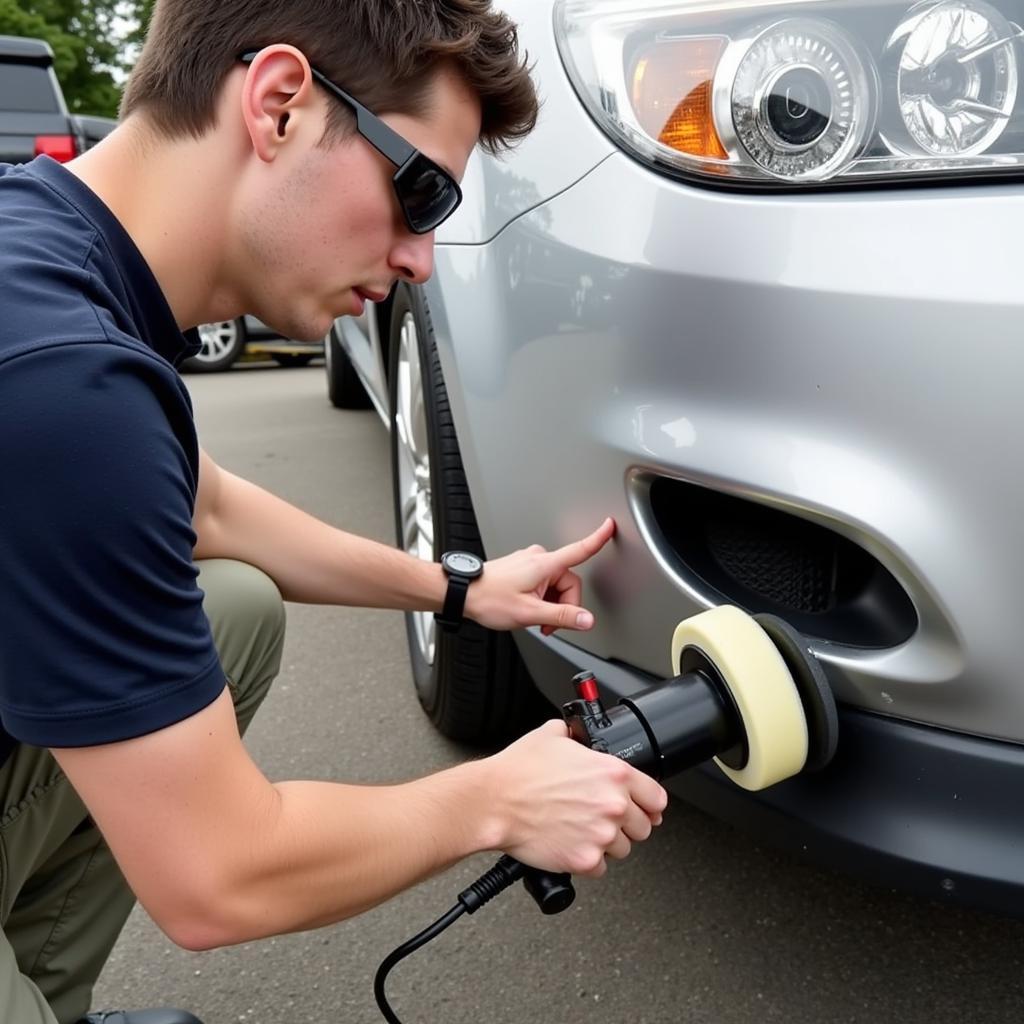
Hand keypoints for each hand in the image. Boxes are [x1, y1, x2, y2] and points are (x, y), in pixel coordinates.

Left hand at [465, 517, 614, 634]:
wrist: (463, 593)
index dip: (597, 538)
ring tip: (533, 618)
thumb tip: (586, 620)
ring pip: (556, 585)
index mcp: (543, 565)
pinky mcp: (522, 568)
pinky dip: (541, 599)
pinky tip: (527, 608)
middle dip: (563, 605)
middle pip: (568, 582)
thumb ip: (561, 616)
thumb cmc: (489, 599)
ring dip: (551, 604)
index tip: (610, 526)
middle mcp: (538, 558)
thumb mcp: (529, 613)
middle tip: (546, 624)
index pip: (578, 550)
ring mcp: (529, 562)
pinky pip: (543, 583)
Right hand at [479, 720, 667, 877]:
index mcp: (614, 773)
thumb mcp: (553, 735)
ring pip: (623, 849)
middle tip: (601, 818)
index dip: (649, 804)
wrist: (494, 801)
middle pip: (643, 827)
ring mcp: (601, 835)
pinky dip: (587, 861)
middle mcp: (613, 804)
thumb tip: (578, 736)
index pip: (657, 798)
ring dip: (606, 843)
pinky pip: (599, 868)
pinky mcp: (584, 860)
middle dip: (625, 824)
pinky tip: (571, 844)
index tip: (644, 809)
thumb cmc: (518, 771)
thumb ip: (577, 736)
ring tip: (581, 830)